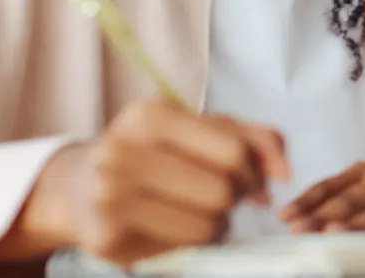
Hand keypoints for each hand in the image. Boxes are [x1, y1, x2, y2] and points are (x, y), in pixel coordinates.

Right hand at [30, 100, 290, 268]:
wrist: (79, 187)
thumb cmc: (156, 153)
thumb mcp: (202, 130)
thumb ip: (253, 139)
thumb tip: (285, 174)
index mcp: (150, 115)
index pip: (235, 153)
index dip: (255, 174)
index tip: (251, 181)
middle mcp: (122, 151)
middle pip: (223, 191)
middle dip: (233, 200)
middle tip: (218, 197)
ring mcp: (109, 196)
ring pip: (207, 225)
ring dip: (216, 225)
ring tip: (196, 212)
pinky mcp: (106, 238)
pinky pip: (180, 250)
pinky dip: (189, 244)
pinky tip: (171, 228)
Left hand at [280, 162, 364, 233]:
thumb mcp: (362, 200)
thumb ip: (333, 208)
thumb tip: (296, 225)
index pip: (330, 186)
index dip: (308, 202)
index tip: (287, 218)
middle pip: (353, 200)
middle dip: (326, 217)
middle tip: (305, 230)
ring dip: (360, 226)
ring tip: (338, 234)